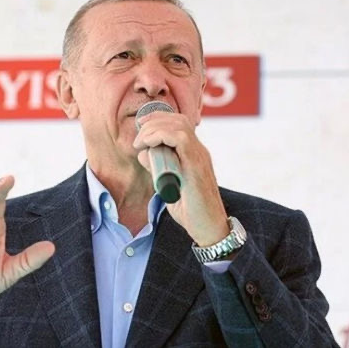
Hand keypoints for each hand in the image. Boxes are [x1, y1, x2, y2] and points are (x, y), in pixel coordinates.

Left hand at [133, 112, 229, 246]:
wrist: (210, 229)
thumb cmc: (191, 211)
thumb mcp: (168, 186)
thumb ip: (157, 169)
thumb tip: (143, 153)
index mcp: (194, 154)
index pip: (179, 123)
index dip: (158, 119)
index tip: (141, 126)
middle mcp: (199, 151)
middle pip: (178, 120)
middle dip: (153, 121)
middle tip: (138, 137)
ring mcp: (200, 157)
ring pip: (179, 125)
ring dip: (155, 128)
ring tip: (141, 141)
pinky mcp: (196, 165)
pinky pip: (180, 138)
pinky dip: (160, 135)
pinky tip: (148, 144)